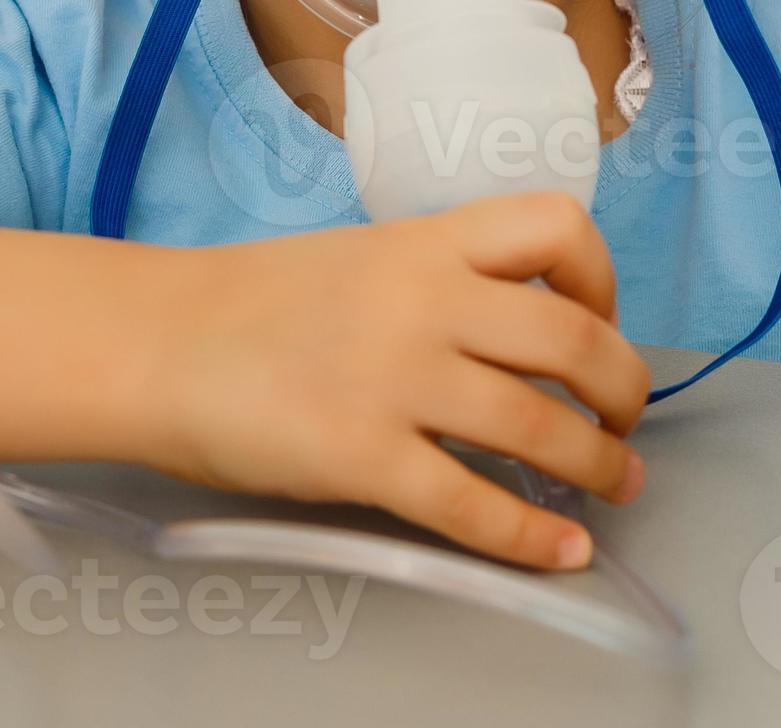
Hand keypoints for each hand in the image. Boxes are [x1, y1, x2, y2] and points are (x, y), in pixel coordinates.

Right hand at [137, 192, 648, 568]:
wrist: (157, 341)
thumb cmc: (254, 304)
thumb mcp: (364, 257)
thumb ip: (441, 281)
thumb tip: (525, 337)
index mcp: (426, 242)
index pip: (558, 228)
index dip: (602, 278)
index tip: (598, 317)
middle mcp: (425, 301)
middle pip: (573, 339)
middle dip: (623, 390)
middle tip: (624, 421)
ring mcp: (395, 380)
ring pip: (540, 426)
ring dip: (598, 465)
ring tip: (614, 484)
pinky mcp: (362, 457)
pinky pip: (472, 505)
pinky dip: (531, 536)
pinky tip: (562, 551)